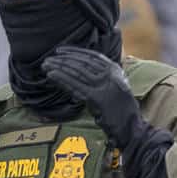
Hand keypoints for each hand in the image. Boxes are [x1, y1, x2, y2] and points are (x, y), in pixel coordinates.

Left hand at [41, 46, 170, 177]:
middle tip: (48, 58)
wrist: (131, 127)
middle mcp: (111, 75)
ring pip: (78, 72)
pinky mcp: (97, 98)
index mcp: (116, 70)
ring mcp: (105, 86)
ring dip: (59, 67)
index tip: (60, 50)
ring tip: (45, 65)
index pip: (93, 56)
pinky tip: (51, 75)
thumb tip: (84, 68)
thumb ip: (104, 77)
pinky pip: (76, 86)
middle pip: (83, 62)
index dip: (75, 52)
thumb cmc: (121, 110)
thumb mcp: (115, 87)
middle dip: (64, 59)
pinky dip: (62, 79)